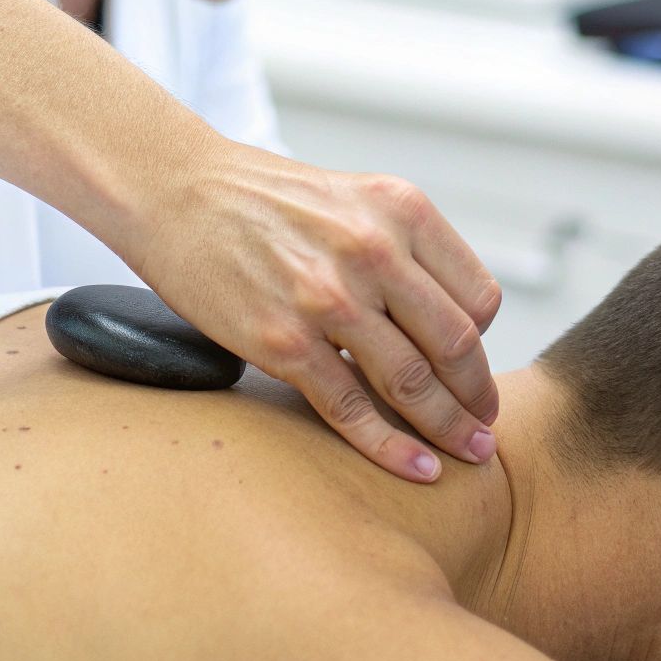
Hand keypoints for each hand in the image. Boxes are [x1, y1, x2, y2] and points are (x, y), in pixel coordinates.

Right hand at [125, 138, 501, 481]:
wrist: (176, 192)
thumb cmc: (260, 198)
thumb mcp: (351, 198)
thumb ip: (401, 247)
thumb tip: (441, 319)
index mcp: (400, 209)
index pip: (478, 296)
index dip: (484, 342)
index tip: (472, 367)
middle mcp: (372, 250)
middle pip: (457, 344)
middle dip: (476, 396)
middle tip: (484, 425)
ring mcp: (327, 298)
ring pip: (412, 382)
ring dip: (448, 428)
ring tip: (467, 452)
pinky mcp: (282, 341)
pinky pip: (350, 408)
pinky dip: (390, 447)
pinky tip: (416, 468)